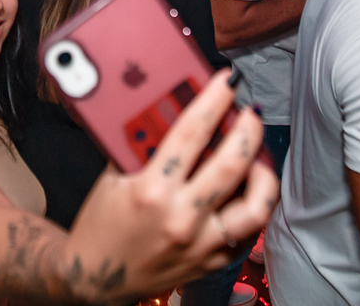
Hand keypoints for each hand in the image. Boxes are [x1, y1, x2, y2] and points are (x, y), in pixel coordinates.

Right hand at [64, 69, 278, 298]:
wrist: (96, 277)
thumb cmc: (102, 223)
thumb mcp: (113, 175)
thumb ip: (140, 142)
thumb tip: (168, 106)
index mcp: (150, 190)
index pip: (192, 133)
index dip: (214, 100)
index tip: (228, 82)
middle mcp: (180, 217)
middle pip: (232, 163)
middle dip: (247, 129)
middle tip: (249, 112)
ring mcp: (201, 243)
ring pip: (256, 204)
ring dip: (262, 171)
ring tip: (256, 155)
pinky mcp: (212, 262)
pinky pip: (248, 230)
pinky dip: (253, 204)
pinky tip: (247, 188)